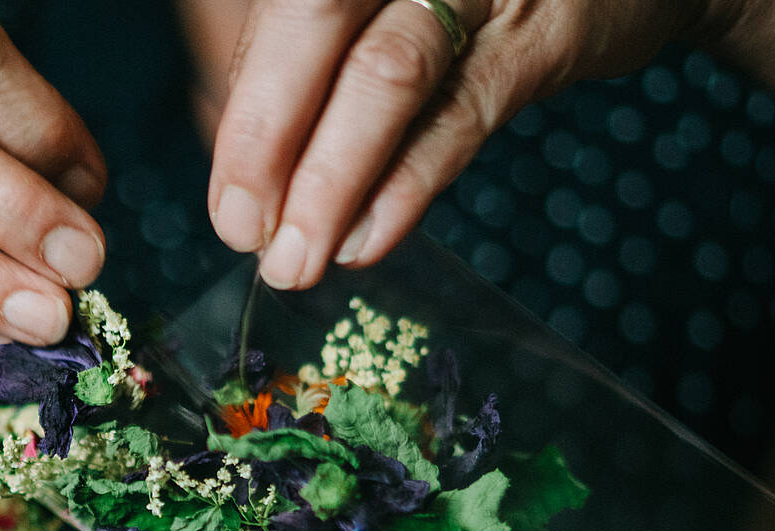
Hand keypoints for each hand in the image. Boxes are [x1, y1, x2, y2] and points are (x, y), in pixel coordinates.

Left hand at [206, 0, 733, 289]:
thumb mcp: (386, 4)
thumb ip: (313, 64)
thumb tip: (245, 170)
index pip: (280, 15)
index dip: (245, 114)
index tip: (230, 208)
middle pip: (316, 22)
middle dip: (267, 137)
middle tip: (241, 233)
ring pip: (388, 73)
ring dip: (332, 180)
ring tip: (297, 261)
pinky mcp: (544, 36)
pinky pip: (462, 114)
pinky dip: (407, 184)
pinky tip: (365, 242)